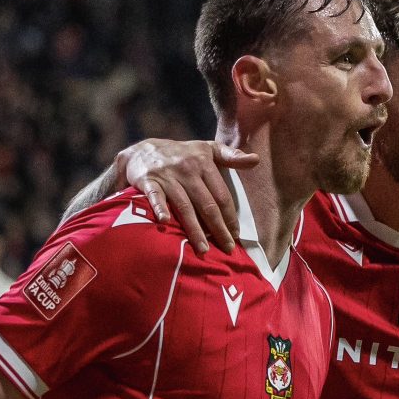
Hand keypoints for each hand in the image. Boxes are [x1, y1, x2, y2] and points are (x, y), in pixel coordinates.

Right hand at [114, 138, 258, 253]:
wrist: (142, 152)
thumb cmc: (181, 154)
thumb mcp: (207, 149)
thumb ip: (231, 156)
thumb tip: (256, 159)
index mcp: (204, 163)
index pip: (221, 195)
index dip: (230, 217)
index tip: (235, 235)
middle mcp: (187, 169)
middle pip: (207, 204)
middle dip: (218, 228)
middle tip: (227, 248)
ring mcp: (167, 176)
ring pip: (185, 206)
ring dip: (195, 229)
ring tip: (204, 249)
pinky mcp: (148, 181)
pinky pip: (155, 196)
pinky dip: (159, 208)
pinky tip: (165, 221)